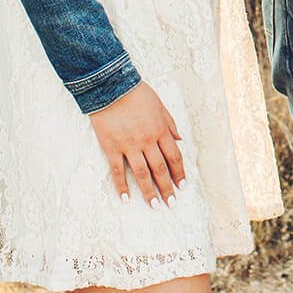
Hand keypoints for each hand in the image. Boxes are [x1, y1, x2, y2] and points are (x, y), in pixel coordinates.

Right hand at [87, 81, 186, 204]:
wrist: (110, 86)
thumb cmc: (136, 93)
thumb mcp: (160, 105)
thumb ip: (170, 123)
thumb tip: (179, 140)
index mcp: (160, 130)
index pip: (174, 157)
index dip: (179, 173)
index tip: (181, 185)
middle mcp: (147, 140)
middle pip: (160, 169)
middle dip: (167, 187)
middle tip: (171, 202)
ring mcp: (129, 145)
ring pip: (142, 173)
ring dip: (149, 191)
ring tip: (155, 206)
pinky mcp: (112, 147)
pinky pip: (118, 170)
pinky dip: (122, 185)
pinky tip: (126, 198)